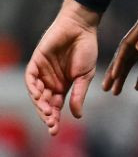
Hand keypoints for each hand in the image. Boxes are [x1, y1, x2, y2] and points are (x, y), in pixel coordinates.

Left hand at [24, 0, 100, 135]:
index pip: (55, 106)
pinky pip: (30, 78)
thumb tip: (77, 115)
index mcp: (63, 86)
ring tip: (47, 112)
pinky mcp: (36, 62)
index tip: (56, 130)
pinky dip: (33, 87)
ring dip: (40, 104)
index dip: (55, 118)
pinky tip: (38, 95)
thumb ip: (80, 94)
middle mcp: (51, 81)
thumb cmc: (86, 49)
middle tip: (52, 124)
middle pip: (44, 103)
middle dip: (47, 115)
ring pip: (36, 94)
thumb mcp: (85, 75)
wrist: (81, 28)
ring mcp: (42, 72)